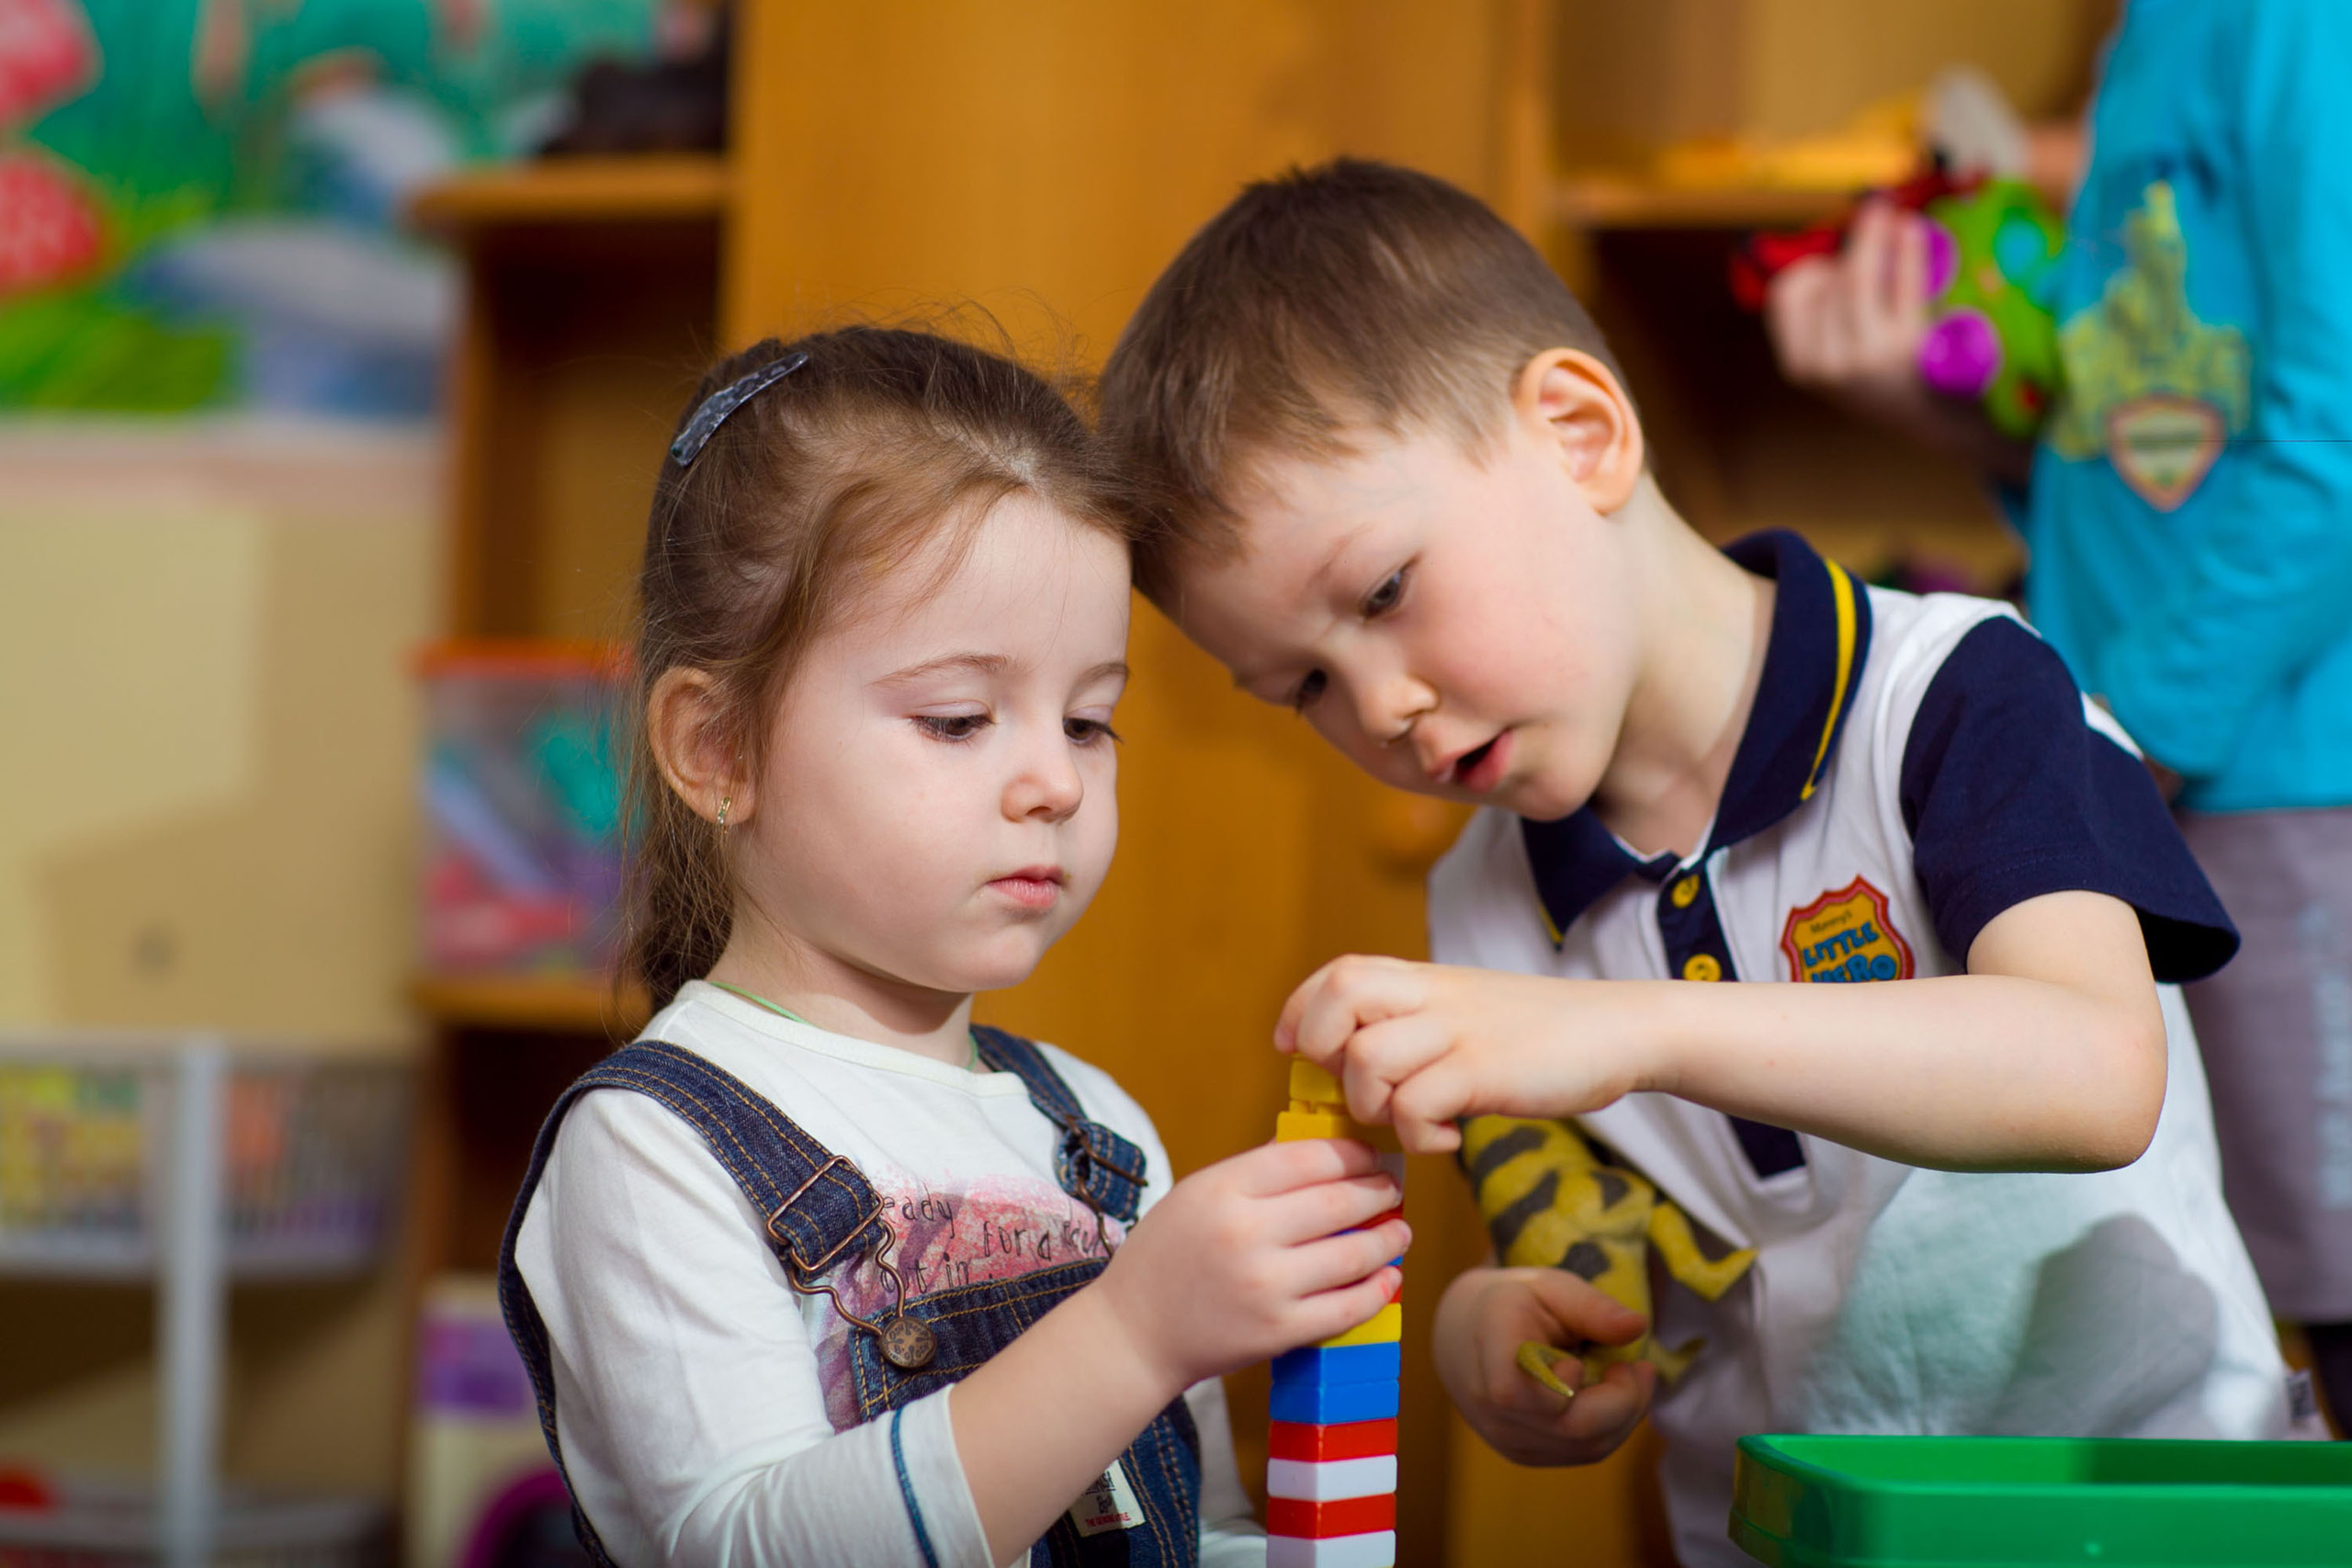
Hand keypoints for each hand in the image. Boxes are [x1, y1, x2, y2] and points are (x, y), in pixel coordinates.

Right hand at [1091, 1138, 1407, 1397]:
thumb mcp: (1196, 1194)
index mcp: (1223, 1190)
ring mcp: (1266, 1287)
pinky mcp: (1279, 1332)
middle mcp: (1246, 1234)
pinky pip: (1347, 1308)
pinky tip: (1389, 1278)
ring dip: (1388, 1240)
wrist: (1133, 1334)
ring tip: (1400, 1231)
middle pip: (1339, 1202)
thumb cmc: (1165, 1257)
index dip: (1353, 1153)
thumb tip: (1321, 1148)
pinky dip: (1378, 1291)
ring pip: (1352, 1255)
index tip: (1371, 1156)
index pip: (1310, 1158)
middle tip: (1393, 1189)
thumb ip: (1255, 1171)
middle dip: (1378, 1192)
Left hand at [1275, 956, 1652, 1153]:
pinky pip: (1415, 1106)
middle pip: (1339, 996)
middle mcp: (1433, 996)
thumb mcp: (1466, 1010)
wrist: (1620, 1030)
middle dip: (1323, 1049)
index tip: (1300, 1050)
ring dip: (1373, 1103)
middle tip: (1355, 1088)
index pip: (1336, 973)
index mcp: (1423, 979)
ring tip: (1411, 1116)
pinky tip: (1448, 1136)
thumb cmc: (1540, 1033)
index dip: (1303, 1011)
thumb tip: (1354, 1064)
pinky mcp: (1485, 1072)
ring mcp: (1458, 1032)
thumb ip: (1415, 1023)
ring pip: (1367, 1058)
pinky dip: (1419, 1134)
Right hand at [1433, 1266, 1655, 1465]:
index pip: (1518, 1392)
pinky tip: (1610, 1396)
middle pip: (1573, 1428)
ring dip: (1625, 1414)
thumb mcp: (1550, 1287)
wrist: (1467, 1335)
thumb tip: (1638, 1326)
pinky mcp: (1524, 1455)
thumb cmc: (1516, 1305)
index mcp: (1490, 1352)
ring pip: (1588, 1447)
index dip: (1563, 1383)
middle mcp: (1491, 1407)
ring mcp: (1506, 1438)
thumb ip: (1592, 1306)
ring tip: (1627, 1375)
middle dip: (1624, 1399)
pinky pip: (1583, 1453)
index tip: (1579, 1358)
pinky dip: (1611, 1426)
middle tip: (1635, 1365)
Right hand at [1765, 201, 1933, 420]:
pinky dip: (1906, 248)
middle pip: (1826, 281)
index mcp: (1801, 365)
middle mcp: (1827, 363)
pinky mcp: (1907, 346)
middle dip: (1851, 248)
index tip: (1832, 260)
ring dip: (1874, 238)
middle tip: (1873, 221)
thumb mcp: (1835, 362)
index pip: (1785, 296)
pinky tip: (1911, 229)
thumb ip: (1823, 318)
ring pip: (1857, 276)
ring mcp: (1866, 355)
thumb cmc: (1885, 381)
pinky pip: (1902, 282)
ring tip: (1893, 218)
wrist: (1932, 421)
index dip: (1807, 268)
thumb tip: (1832, 247)